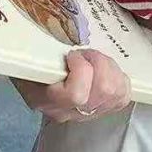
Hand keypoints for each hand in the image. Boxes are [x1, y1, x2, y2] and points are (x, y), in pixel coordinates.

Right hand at [11, 48, 131, 122]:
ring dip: (110, 68)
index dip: (81, 68)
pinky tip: (105, 72)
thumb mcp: (27, 58)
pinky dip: (119, 79)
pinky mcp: (105, 109)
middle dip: (100, 63)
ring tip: (95, 61)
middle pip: (103, 90)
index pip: (75, 94)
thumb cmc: (33, 67)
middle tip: (87, 54)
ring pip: (116, 91)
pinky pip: (123, 95)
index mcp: (45, 99)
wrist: (37, 83)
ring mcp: (87, 113)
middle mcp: (68, 112)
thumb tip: (47, 38)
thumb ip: (37, 53)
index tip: (72, 55)